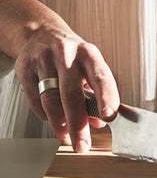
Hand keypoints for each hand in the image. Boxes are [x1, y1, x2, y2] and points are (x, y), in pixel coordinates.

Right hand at [9, 0, 119, 151]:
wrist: (41, 34)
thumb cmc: (71, 54)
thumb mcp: (88, 65)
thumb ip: (95, 91)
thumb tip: (99, 122)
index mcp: (88, 53)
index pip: (100, 76)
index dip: (106, 97)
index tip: (109, 117)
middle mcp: (67, 55)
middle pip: (72, 93)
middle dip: (78, 123)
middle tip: (82, 144)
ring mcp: (44, 61)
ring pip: (51, 99)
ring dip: (60, 124)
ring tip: (67, 139)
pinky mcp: (26, 69)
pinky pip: (35, 100)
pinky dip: (45, 115)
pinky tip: (53, 122)